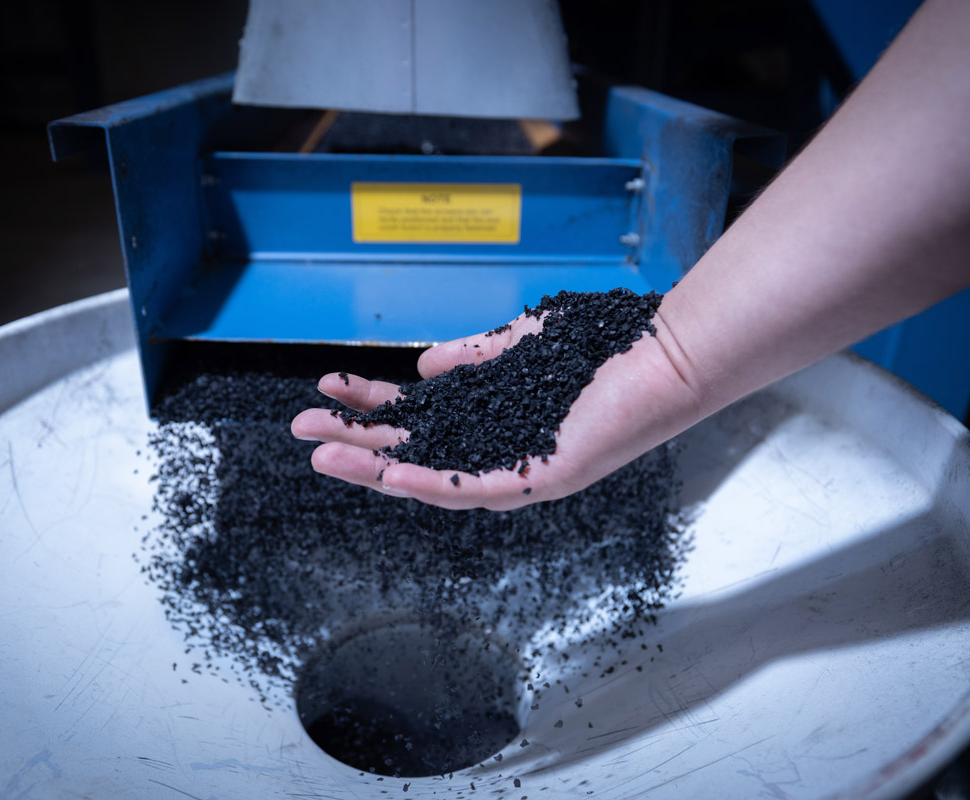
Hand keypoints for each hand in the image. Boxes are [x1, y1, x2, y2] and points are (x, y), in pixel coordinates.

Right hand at [290, 307, 703, 510]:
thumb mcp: (520, 345)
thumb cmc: (606, 347)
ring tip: (323, 454)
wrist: (669, 353)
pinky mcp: (545, 478)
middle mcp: (502, 448)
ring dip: (377, 467)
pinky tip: (390, 471)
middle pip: (414, 448)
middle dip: (356, 439)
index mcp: (495, 418)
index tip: (329, 386)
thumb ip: (473, 358)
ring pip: (434, 476)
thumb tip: (422, 367)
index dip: (372, 403)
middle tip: (301, 428)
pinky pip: (478, 489)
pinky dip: (431, 483)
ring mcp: (521, 467)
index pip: (420, 416)